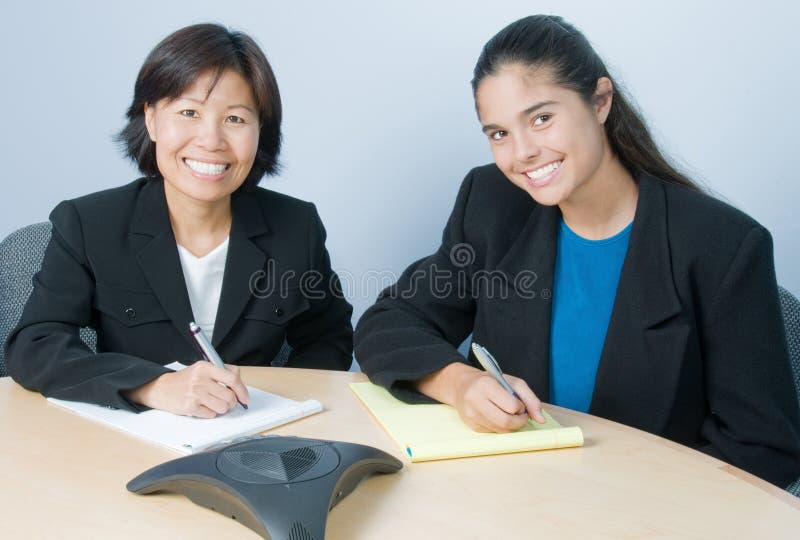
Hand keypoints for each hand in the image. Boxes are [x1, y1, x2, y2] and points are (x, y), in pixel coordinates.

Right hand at [126, 361, 249, 417]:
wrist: (162, 388)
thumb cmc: (186, 380)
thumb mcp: (203, 369)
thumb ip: (223, 372)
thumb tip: (240, 386)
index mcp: (206, 367)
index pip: (231, 378)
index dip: (242, 390)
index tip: (245, 398)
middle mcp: (200, 379)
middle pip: (229, 396)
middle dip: (232, 402)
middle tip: (228, 402)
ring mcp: (194, 393)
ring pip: (222, 407)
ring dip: (222, 409)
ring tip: (214, 404)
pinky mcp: (189, 406)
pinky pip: (211, 414)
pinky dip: (210, 413)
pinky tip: (203, 406)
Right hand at [418, 362, 545, 432]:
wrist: (463, 386)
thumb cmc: (491, 382)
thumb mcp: (512, 382)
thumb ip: (530, 399)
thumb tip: (541, 420)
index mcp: (485, 385)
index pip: (512, 406)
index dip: (521, 407)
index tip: (520, 404)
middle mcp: (475, 400)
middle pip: (506, 422)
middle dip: (519, 422)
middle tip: (522, 416)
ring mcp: (471, 415)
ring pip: (501, 431)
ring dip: (512, 426)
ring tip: (510, 415)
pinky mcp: (471, 426)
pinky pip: (494, 433)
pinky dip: (501, 427)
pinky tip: (498, 417)